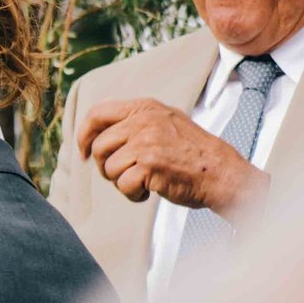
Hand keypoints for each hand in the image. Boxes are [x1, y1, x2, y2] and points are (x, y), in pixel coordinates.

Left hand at [76, 97, 266, 215]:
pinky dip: (133, 194)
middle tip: (126, 174)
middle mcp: (143, 121)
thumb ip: (135, 119)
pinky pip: (123, 185)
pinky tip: (150, 191)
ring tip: (144, 181)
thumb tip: (95, 126)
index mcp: (144, 107)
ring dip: (122, 182)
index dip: (84, 135)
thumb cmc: (191, 152)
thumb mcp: (165, 121)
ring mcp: (146, 142)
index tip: (83, 152)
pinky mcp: (149, 165)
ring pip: (109, 168)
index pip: (97, 113)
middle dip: (106, 166)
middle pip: (99, 147)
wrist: (220, 172)